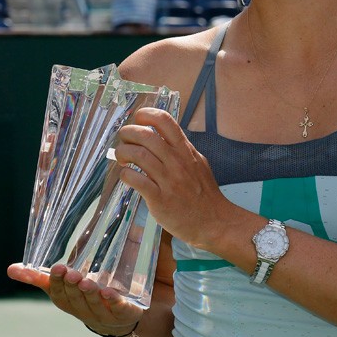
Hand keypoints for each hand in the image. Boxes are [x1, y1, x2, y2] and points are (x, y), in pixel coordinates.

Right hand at [7, 263, 142, 333]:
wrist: (120, 318)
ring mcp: (104, 314)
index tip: (56, 268)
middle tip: (70, 272)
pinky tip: (109, 291)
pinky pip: (118, 308)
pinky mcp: (123, 313)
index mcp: (69, 303)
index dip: (57, 283)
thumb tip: (11, 269)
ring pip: (94, 304)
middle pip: (75, 299)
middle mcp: (84, 311)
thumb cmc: (87, 297)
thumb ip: (42, 277)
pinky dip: (113, 300)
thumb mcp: (66, 287)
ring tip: (86, 281)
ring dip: (89, 293)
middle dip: (72, 286)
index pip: (59, 295)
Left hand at [115, 107, 230, 249]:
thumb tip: (163, 139)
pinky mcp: (159, 199)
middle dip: (127, 133)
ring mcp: (168, 180)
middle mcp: (177, 161)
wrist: (214, 222)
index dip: (146, 114)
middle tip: (124, 141)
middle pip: (145, 135)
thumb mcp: (199, 163)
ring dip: (123, 153)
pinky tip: (127, 176)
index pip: (165, 121)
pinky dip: (125, 174)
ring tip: (122, 159)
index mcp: (186, 150)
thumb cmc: (205, 194)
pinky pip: (136, 179)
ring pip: (137, 155)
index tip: (138, 120)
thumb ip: (182, 151)